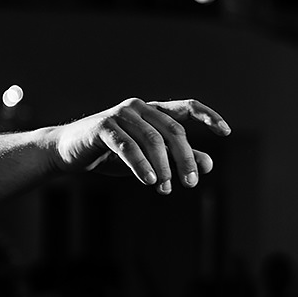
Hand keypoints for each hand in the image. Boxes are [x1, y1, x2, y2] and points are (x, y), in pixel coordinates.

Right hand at [47, 98, 230, 193]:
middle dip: (185, 158)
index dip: (208, 117)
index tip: (226, 132)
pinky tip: (150, 181)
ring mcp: (121, 114)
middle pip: (173, 130)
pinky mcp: (103, 126)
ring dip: (163, 167)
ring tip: (167, 189)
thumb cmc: (114, 154)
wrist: (71, 154)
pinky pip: (128, 146)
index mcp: (155, 111)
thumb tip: (209, 164)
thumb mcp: (151, 159)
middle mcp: (141, 107)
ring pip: (152, 140)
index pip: (187, 107)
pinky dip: (141, 165)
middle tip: (191, 183)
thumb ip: (178, 158)